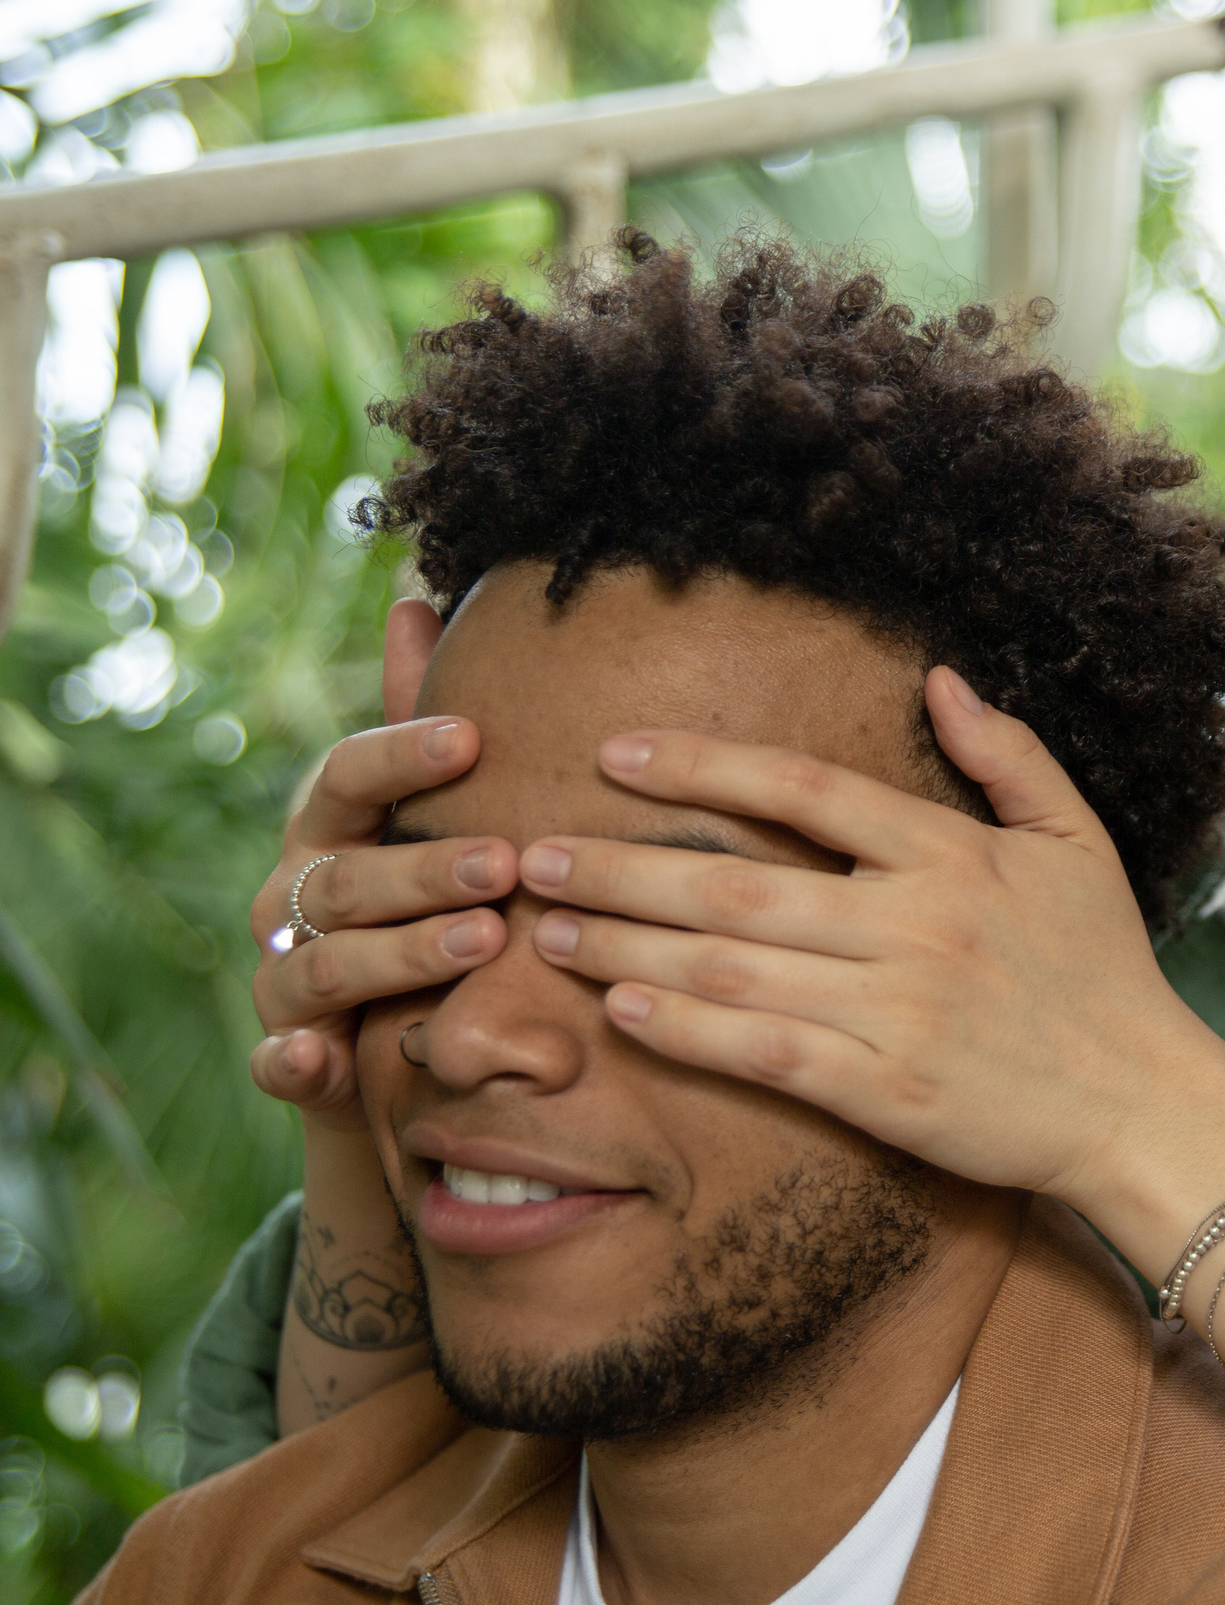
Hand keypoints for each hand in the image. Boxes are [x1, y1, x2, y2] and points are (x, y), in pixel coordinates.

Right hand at [248, 602, 518, 1135]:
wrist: (383, 1049)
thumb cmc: (420, 906)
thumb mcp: (424, 817)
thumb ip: (418, 724)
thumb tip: (415, 601)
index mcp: (329, 828)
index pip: (348, 775)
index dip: (401, 754)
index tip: (474, 735)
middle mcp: (294, 896)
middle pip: (348, 874)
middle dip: (426, 867)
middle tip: (506, 863)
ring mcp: (283, 981)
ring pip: (328, 963)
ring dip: (402, 952)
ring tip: (485, 941)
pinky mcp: (290, 1061)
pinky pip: (279, 1063)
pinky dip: (293, 1061)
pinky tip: (322, 1058)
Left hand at [518, 666, 1224, 1211]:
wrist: (1143, 1103)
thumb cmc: (1106, 970)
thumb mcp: (1079, 841)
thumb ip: (1009, 756)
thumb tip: (941, 678)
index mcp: (953, 852)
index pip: (806, 788)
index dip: (705, 765)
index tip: (617, 751)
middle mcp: (916, 923)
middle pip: (740, 882)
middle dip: (626, 864)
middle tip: (534, 849)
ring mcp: (898, 1010)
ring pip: (734, 966)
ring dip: (630, 942)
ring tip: (550, 922)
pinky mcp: (887, 1091)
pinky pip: (765, 1051)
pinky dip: (687, 1027)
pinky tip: (623, 1004)